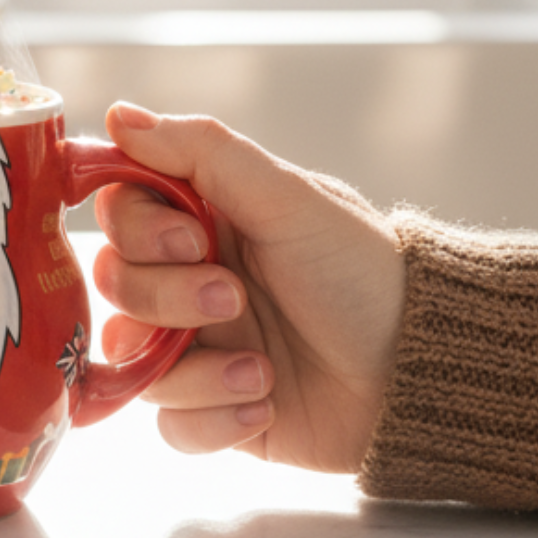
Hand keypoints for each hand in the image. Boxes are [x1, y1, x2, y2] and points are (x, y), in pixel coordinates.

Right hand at [92, 103, 404, 473]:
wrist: (421, 373)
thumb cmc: (362, 271)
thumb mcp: (286, 196)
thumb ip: (198, 149)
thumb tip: (117, 114)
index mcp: (203, 218)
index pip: (119, 211)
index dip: (138, 229)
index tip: (191, 239)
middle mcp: (189, 277)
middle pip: (116, 284)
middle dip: (169, 298)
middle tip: (234, 298)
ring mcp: (199, 345)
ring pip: (131, 357)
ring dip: (193, 367)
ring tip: (262, 370)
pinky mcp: (215, 407)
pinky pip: (168, 423)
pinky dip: (211, 419)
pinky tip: (264, 402)